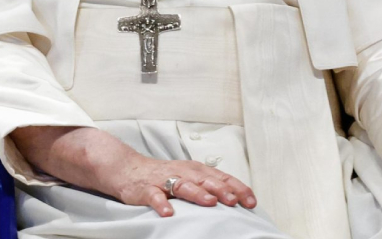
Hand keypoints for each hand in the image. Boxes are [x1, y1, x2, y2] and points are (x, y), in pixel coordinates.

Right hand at [101, 155, 257, 216]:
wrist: (130, 169)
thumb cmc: (166, 175)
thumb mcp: (192, 177)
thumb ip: (211, 185)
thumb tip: (238, 200)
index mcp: (198, 171)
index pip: (223, 178)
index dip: (238, 189)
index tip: (251, 202)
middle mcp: (185, 173)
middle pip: (206, 181)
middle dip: (222, 190)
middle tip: (234, 201)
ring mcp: (165, 181)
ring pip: (184, 186)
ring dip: (197, 194)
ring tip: (209, 203)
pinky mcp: (147, 189)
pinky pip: (155, 197)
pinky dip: (161, 204)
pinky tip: (168, 213)